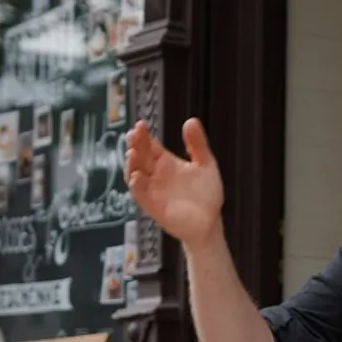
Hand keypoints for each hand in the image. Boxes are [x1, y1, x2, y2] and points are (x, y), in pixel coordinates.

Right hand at [125, 118, 224, 249]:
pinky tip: (137, 177)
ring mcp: (152, 190)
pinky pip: (141, 195)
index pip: (149, 145)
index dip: (143, 135)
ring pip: (135, 174)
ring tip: (132, 153)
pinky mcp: (153, 206)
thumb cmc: (206, 193)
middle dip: (135, 145)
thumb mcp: (205, 164)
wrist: (209, 221)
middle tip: (133, 134)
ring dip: (131, 164)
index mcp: (165, 162)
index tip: (141, 124)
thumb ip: (198, 144)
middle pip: (140, 157)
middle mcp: (155, 174)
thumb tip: (191, 120)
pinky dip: (137, 186)